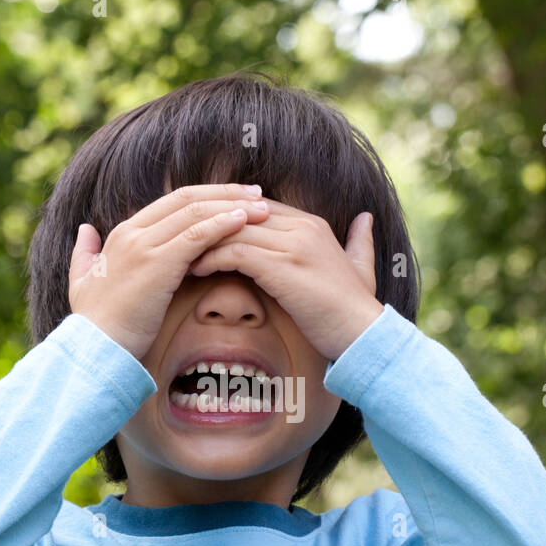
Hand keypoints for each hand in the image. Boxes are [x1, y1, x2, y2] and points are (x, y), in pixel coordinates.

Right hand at [68, 183, 269, 358]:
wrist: (95, 349)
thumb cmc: (96, 324)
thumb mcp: (82, 281)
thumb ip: (85, 253)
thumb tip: (85, 230)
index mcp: (123, 233)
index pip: (172, 201)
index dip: (206, 195)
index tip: (234, 196)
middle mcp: (133, 232)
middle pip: (187, 198)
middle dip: (225, 192)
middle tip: (256, 193)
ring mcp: (145, 246)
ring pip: (195, 212)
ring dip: (232, 206)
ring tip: (262, 207)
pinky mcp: (158, 264)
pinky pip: (197, 235)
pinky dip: (222, 224)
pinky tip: (244, 222)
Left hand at [186, 198, 383, 360]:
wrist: (364, 337)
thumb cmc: (355, 311)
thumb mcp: (361, 268)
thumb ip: (360, 242)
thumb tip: (366, 218)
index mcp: (313, 224)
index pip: (259, 208)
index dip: (227, 219)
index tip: (200, 233)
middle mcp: (302, 227)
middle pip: (241, 213)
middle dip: (208, 225)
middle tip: (180, 240)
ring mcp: (292, 244)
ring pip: (234, 230)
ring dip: (203, 242)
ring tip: (180, 256)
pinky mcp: (281, 266)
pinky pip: (235, 252)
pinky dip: (211, 259)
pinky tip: (194, 271)